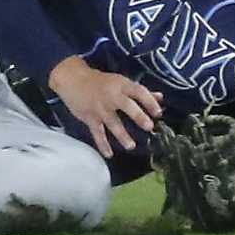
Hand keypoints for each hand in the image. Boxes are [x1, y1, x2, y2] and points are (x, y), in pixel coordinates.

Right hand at [46, 57, 164, 157]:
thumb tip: (160, 98)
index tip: (158, 113)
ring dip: (122, 135)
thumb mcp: (121, 82)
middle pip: (127, 106)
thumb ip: (141, 91)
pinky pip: (97, 133)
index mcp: (122, 85)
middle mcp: (112, 97)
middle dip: (138, 116)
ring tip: (131, 146)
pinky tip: (109, 154)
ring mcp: (100, 108)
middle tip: (148, 127)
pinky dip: (102, 144)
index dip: (150, 102)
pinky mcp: (90, 118)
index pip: (139, 92)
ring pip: (113, 123)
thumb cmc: (101, 81)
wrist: (74, 80)